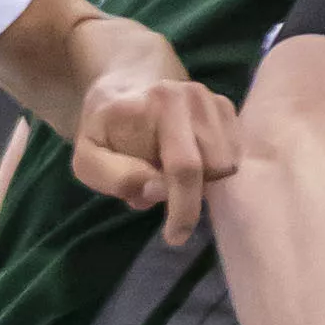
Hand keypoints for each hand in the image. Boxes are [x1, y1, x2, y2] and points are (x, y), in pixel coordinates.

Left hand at [67, 69, 237, 245]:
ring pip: (229, 164)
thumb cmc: (106, 131)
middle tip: (163, 191)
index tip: (175, 236)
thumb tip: (158, 190)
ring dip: (204, 181)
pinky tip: (190, 162)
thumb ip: (117, 177)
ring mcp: (213, 100)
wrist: (125, 87)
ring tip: (171, 172)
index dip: (183, 209)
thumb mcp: (89, 159)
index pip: (184, 168)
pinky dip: (215, 169)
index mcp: (158, 104)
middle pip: (216, 168)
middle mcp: (192, 96)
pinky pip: (235, 154)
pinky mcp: (226, 108)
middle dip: (193, 192)